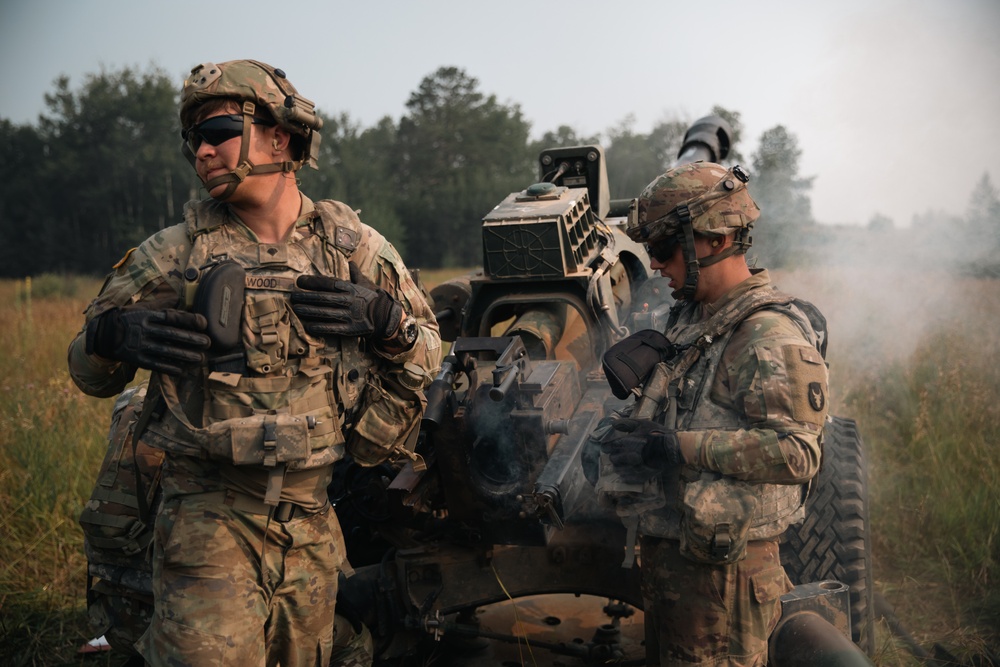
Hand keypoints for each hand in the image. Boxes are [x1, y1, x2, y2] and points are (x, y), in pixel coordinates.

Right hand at [86, 308, 209, 375]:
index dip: (189, 320)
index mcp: (148, 316)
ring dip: (185, 355)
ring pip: (166, 351)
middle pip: (171, 335)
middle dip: (191, 339)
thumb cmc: (131, 320)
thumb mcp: (144, 310)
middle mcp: (145, 330)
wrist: (105, 334)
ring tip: (200, 358)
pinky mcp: (137, 359)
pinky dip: (169, 368)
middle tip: (207, 343)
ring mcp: (140, 345)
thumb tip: (185, 309)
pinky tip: (182, 371)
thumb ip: (162, 311)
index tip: (203, 324)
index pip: (172, 317)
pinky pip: (155, 364)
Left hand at [292, 263, 401, 339]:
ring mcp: (349, 315)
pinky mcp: (350, 329)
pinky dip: (320, 327)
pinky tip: (308, 326)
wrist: (387, 317)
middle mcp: (348, 301)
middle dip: (306, 296)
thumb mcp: (366, 283)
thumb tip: (351, 262)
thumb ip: (355, 274)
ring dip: (309, 311)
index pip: (328, 283)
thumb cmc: (374, 298)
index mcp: (350, 288)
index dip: (313, 282)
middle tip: (292, 295)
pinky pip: (333, 328)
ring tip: (296, 309)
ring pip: (325, 312)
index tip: (299, 281)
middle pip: (323, 297)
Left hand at [600, 418, 681, 481]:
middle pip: (613, 458)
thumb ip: (626, 424)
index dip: (607, 447)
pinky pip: (627, 478)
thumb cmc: (657, 433)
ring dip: (618, 466)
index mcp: (627, 442)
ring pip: (618, 469)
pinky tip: (626, 472)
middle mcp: (628, 455)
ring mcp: (635, 466)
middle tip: (617, 455)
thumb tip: (612, 424)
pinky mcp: (641, 475)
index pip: (609, 446)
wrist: (672, 448)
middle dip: (614, 456)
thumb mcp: (642, 424)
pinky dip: (625, 475)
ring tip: (622, 464)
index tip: (608, 447)